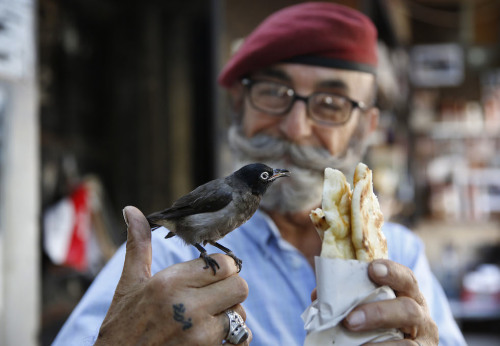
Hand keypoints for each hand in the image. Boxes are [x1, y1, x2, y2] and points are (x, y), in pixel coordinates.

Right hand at [95, 206, 250, 344]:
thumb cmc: (122, 326)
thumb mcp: (129, 284)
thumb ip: (139, 246)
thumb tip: (131, 210)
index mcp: (170, 284)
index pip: (224, 264)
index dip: (222, 268)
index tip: (210, 276)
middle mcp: (188, 307)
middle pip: (239, 286)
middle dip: (230, 290)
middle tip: (212, 297)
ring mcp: (200, 336)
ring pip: (241, 314)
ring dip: (230, 316)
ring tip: (207, 319)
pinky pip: (241, 341)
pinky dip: (233, 339)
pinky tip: (211, 337)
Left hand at [342, 259, 438, 344]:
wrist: (387, 339)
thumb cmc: (373, 318)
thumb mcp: (369, 303)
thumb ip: (349, 296)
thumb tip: (319, 293)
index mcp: (408, 294)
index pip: (406, 278)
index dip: (392, 272)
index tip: (372, 269)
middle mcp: (420, 315)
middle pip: (408, 310)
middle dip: (379, 314)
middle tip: (350, 321)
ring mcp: (423, 340)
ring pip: (408, 344)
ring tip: (357, 345)